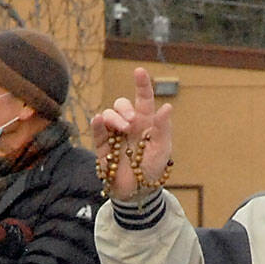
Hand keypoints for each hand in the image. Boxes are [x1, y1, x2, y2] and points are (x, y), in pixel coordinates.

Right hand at [90, 67, 173, 198]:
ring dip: (114, 118)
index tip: (139, 71)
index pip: (143, 99)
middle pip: (121, 105)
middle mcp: (128, 124)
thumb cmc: (153, 168)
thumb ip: (162, 128)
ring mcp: (114, 134)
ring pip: (109, 114)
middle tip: (130, 122)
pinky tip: (99, 120)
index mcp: (145, 122)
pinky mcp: (103, 146)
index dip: (141, 84)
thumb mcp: (162, 149)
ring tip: (122, 130)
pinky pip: (98, 131)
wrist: (138, 191)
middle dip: (124, 109)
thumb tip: (167, 106)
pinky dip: (97, 124)